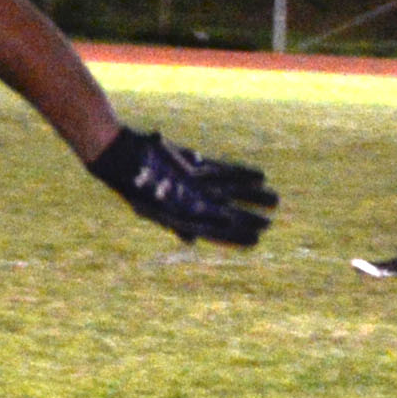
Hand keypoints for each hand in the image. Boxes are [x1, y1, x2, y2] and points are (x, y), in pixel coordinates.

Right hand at [88, 127, 275, 247]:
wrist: (122, 157)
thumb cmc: (134, 186)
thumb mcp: (152, 208)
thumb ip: (174, 222)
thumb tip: (191, 240)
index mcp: (184, 217)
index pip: (216, 230)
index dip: (235, 237)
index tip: (256, 240)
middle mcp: (193, 202)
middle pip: (228, 213)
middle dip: (249, 217)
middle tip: (271, 221)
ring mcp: (196, 184)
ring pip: (231, 192)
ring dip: (252, 196)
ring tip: (274, 200)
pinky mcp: (196, 166)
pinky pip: (224, 171)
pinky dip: (241, 174)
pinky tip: (260, 176)